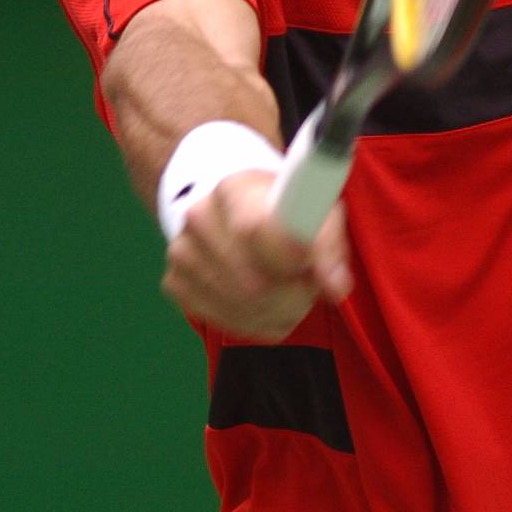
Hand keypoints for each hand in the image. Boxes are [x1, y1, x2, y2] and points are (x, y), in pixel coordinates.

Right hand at [161, 171, 353, 341]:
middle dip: (292, 294)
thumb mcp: (315, 210)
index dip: (290, 258)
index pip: (255, 230)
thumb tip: (336, 288)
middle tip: (310, 287)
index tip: (310, 268)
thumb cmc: (284, 210)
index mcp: (233, 188)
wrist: (236, 210)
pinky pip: (224, 321)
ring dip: (279, 311)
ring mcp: (181, 253)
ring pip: (240, 307)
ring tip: (294, 295)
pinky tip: (270, 306)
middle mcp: (198, 217)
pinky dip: (256, 323)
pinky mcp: (175, 283)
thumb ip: (328, 246)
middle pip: (251, 281)